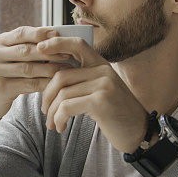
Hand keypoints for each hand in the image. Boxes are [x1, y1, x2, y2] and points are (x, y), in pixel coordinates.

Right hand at [0, 26, 70, 120]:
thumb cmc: (0, 76)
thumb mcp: (5, 58)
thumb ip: (22, 48)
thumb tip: (52, 38)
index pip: (21, 33)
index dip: (40, 33)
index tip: (57, 34)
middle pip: (26, 50)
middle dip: (49, 52)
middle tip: (67, 54)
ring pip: (28, 68)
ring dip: (49, 68)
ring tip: (65, 69)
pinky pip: (27, 85)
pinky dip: (43, 83)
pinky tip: (54, 83)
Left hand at [37, 36, 148, 153]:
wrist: (137, 133)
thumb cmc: (114, 113)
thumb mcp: (100, 91)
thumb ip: (83, 80)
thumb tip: (52, 77)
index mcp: (102, 64)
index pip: (77, 44)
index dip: (57, 43)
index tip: (40, 48)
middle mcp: (104, 70)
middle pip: (61, 75)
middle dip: (47, 95)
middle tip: (45, 111)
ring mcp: (103, 84)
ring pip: (62, 94)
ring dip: (52, 112)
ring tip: (52, 124)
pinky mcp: (100, 101)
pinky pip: (67, 107)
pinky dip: (59, 119)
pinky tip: (60, 127)